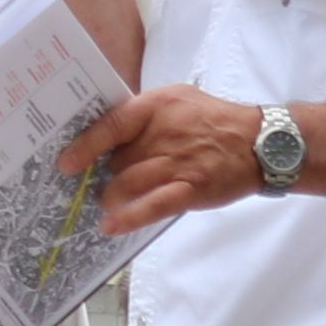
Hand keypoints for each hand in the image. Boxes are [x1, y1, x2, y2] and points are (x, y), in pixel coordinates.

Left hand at [56, 85, 274, 235]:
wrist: (261, 142)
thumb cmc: (213, 120)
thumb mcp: (178, 100)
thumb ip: (144, 115)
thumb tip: (106, 133)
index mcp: (157, 106)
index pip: (112, 124)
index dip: (85, 145)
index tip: (65, 162)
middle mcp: (165, 133)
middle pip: (117, 160)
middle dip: (104, 175)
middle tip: (94, 185)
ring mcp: (179, 162)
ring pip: (128, 183)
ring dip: (112, 197)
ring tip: (106, 203)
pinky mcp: (192, 188)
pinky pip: (154, 205)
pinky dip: (130, 217)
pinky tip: (112, 225)